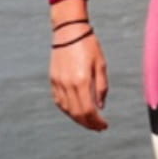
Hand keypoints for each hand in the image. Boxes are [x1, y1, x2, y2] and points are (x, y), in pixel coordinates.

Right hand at [49, 0, 108, 130]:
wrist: (69, 31)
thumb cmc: (89, 45)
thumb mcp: (101, 64)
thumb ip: (101, 86)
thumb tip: (100, 106)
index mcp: (82, 81)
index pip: (88, 111)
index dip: (96, 122)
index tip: (104, 125)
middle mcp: (68, 84)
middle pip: (77, 114)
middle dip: (88, 124)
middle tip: (98, 127)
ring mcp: (58, 83)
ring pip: (67, 110)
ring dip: (78, 118)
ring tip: (89, 120)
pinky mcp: (53, 80)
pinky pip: (59, 101)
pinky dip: (68, 110)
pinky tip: (75, 110)